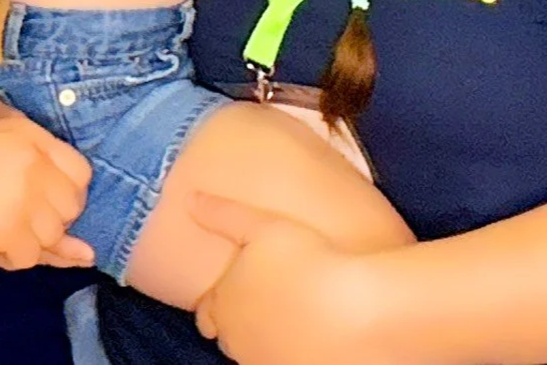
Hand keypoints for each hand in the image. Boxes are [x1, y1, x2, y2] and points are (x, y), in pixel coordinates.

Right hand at [0, 108, 95, 271]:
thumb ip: (26, 157)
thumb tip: (50, 193)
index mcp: (32, 136)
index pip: (81, 171)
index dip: (69, 192)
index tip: (49, 202)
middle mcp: (36, 165)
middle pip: (72, 206)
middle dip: (54, 221)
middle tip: (25, 223)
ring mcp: (24, 198)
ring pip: (53, 235)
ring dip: (33, 242)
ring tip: (6, 236)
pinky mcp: (7, 228)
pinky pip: (30, 257)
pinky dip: (13, 259)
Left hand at [192, 195, 394, 364]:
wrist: (357, 312)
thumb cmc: (308, 262)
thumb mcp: (262, 226)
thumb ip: (223, 214)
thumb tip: (190, 199)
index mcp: (225, 305)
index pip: (207, 312)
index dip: (217, 302)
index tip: (234, 291)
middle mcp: (238, 343)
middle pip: (229, 337)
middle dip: (241, 321)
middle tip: (266, 302)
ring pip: (255, 355)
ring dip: (265, 340)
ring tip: (290, 318)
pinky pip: (285, 363)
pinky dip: (292, 353)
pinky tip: (311, 338)